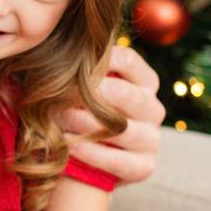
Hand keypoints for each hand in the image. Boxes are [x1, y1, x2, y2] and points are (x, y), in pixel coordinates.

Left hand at [59, 46, 163, 185]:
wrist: (82, 161)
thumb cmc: (78, 113)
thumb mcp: (83, 88)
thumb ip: (81, 68)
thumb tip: (65, 43)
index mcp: (144, 82)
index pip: (127, 60)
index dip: (97, 60)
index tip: (68, 64)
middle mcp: (153, 109)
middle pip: (124, 94)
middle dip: (87, 94)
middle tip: (57, 95)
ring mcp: (152, 139)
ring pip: (120, 127)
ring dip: (83, 123)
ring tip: (57, 120)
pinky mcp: (144, 167)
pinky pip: (117, 160)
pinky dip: (89, 152)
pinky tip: (67, 145)